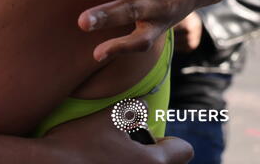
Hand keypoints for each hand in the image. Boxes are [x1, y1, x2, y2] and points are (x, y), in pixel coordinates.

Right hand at [44, 106, 192, 163]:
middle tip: (126, 144)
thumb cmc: (80, 142)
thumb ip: (132, 108)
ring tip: (109, 153)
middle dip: (150, 153)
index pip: (183, 150)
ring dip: (132, 161)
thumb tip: (143, 104)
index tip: (153, 136)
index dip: (171, 140)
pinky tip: (98, 161)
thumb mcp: (108, 117)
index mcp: (152, 161)